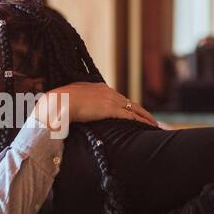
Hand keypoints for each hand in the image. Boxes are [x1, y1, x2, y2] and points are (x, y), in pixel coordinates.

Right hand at [34, 82, 157, 130]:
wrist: (60, 102)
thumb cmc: (60, 103)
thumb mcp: (69, 100)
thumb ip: (75, 103)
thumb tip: (70, 114)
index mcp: (97, 88)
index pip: (116, 96)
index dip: (125, 104)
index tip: (131, 109)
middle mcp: (107, 92)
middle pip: (128, 101)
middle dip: (139, 110)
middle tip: (149, 117)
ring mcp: (111, 100)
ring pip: (134, 108)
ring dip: (145, 116)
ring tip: (153, 123)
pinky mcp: (112, 109)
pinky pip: (132, 116)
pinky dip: (142, 121)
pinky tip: (149, 125)